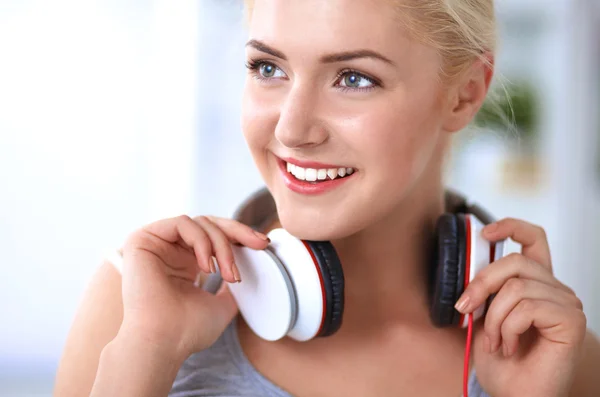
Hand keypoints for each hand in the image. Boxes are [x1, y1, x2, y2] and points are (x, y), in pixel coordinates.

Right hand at [118, 215, 269, 361]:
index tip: (263, 244)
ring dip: (221, 245)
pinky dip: (201, 241)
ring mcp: (155, 244)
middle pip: (209, 223)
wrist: (163, 344)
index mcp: (184, 263)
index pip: (214, 236)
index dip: (240, 235)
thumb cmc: (187, 332)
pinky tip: (206, 266)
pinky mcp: (141, 239)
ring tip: (228, 273)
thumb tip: (239, 276)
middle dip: (238, 232)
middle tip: (258, 244)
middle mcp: (169, 250)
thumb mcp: (221, 306)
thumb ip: (230, 289)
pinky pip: (182, 223)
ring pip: (199, 223)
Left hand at [454, 218, 586, 396]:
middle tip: (466, 310)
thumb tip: (467, 269)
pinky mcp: (571, 320)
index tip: (485, 233)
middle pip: (514, 261)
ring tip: (494, 341)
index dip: (511, 227)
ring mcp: (566, 303)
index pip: (533, 239)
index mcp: (534, 283)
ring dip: (493, 318)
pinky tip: (509, 347)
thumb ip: (483, 290)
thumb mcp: (483, 317)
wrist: (516, 395)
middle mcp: (554, 289)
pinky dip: (507, 328)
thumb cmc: (502, 361)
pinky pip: (527, 307)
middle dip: (481, 284)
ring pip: (515, 287)